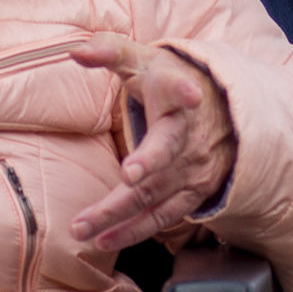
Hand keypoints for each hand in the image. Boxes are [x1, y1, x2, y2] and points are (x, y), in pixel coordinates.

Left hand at [67, 37, 236, 252]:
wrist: (218, 114)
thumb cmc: (168, 83)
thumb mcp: (144, 60)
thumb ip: (111, 52)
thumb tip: (74, 50)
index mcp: (179, 98)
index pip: (182, 92)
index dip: (186, 92)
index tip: (190, 94)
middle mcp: (190, 138)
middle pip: (164, 156)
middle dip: (142, 171)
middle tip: (122, 179)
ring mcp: (193, 171)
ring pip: (156, 196)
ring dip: (121, 216)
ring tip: (84, 230)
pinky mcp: (192, 195)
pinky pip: (163, 218)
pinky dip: (135, 231)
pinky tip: (105, 240)